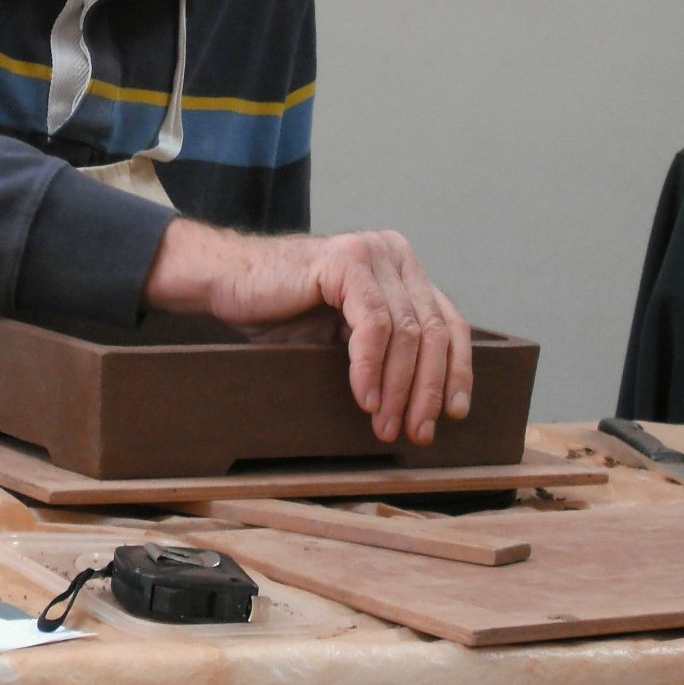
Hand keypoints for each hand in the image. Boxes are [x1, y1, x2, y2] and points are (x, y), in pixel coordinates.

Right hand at [143, 220, 472, 446]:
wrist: (227, 282)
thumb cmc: (281, 312)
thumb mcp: (346, 334)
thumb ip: (385, 348)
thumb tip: (425, 403)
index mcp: (402, 268)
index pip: (448, 322)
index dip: (456, 371)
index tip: (454, 414)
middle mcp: (394, 253)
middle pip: (434, 331)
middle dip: (428, 389)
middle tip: (415, 432)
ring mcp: (372, 252)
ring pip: (408, 332)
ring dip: (398, 387)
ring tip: (384, 424)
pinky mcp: (347, 260)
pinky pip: (373, 324)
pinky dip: (371, 367)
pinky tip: (363, 397)